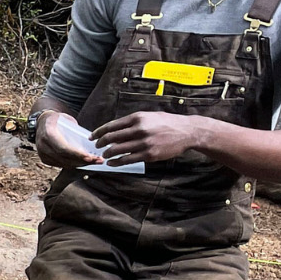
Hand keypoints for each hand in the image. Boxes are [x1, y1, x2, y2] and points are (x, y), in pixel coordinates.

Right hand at [34, 111, 99, 168]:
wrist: (42, 122)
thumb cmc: (58, 119)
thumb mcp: (67, 120)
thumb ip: (76, 131)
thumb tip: (91, 142)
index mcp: (48, 134)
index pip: (63, 148)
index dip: (76, 154)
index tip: (90, 157)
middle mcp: (43, 146)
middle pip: (64, 158)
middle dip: (83, 161)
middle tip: (98, 160)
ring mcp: (42, 154)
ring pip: (64, 163)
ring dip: (80, 164)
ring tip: (95, 161)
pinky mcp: (45, 159)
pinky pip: (61, 164)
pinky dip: (73, 164)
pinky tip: (84, 162)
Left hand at [92, 112, 211, 165]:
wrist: (187, 132)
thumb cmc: (167, 123)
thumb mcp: (148, 116)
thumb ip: (131, 122)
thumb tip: (113, 128)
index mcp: (137, 118)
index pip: (111, 126)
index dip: (98, 132)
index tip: (93, 137)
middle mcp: (139, 129)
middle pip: (111, 138)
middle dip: (100, 143)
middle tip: (97, 147)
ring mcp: (144, 143)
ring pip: (117, 150)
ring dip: (107, 154)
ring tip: (104, 156)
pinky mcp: (149, 154)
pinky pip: (127, 160)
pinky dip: (117, 162)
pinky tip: (112, 163)